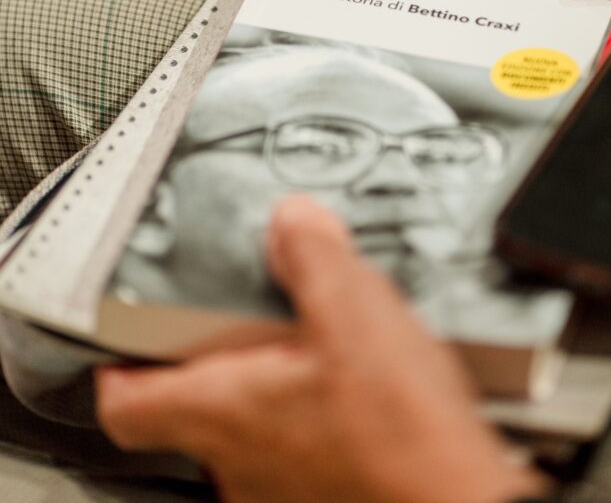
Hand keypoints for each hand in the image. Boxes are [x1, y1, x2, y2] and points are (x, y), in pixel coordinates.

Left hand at [97, 197, 547, 502]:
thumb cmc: (404, 438)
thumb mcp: (355, 312)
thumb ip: (313, 255)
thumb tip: (291, 221)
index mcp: (225, 412)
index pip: (125, 404)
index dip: (120, 364)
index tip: (132, 331)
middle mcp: (240, 461)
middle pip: (189, 407)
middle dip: (213, 354)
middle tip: (241, 310)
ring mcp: (280, 489)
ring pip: (246, 427)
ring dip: (268, 382)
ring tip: (311, 338)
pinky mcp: (325, 493)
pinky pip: (297, 444)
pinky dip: (311, 409)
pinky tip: (359, 384)